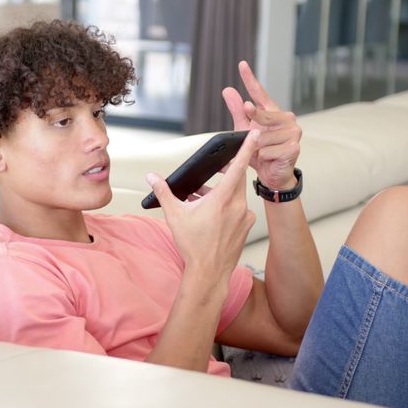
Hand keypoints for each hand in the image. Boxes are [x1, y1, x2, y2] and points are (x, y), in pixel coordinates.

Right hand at [146, 130, 258, 280]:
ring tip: (202, 196)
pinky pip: (239, 208)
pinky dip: (227, 205)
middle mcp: (238, 206)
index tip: (255, 134)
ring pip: (236, 194)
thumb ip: (163, 192)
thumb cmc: (193, 246)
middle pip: (236, 178)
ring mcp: (244, 217)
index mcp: (223, 199)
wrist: (208, 273)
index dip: (246, 148)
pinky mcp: (246, 227)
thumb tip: (152, 178)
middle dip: (226, 171)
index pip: (238, 166)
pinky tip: (213, 212)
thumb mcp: (174, 215)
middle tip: (216, 168)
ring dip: (222, 190)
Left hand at [222, 61, 301, 189]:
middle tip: (254, 139)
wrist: (273, 174)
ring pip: (262, 137)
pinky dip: (264, 157)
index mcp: (273, 112)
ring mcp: (294, 131)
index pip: (259, 93)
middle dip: (252, 129)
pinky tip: (271, 159)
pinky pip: (267, 150)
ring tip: (265, 152)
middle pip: (260, 116)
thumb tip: (228, 90)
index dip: (250, 79)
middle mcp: (287, 118)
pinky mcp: (295, 146)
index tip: (241, 65)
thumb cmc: (261, 151)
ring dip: (257, 148)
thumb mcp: (245, 130)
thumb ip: (237, 111)